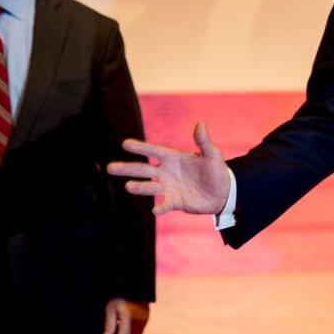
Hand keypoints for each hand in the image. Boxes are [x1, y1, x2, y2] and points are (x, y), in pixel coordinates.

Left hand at [103, 298, 149, 333]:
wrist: (135, 288)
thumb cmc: (120, 297)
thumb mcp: (111, 308)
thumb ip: (109, 324)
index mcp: (128, 318)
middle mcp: (138, 321)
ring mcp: (144, 320)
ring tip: (119, 329)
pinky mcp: (147, 319)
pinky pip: (140, 331)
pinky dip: (132, 333)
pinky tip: (125, 325)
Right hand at [108, 122, 230, 215]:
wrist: (223, 193)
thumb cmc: (216, 171)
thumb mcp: (212, 155)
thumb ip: (204, 141)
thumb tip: (200, 123)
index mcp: (173, 158)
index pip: (153, 151)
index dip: (140, 148)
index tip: (125, 144)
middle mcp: (167, 172)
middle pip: (143, 169)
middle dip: (127, 168)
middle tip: (110, 167)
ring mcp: (169, 187)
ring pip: (149, 187)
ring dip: (140, 187)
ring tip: (128, 186)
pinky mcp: (175, 201)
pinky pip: (165, 204)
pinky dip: (160, 207)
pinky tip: (156, 210)